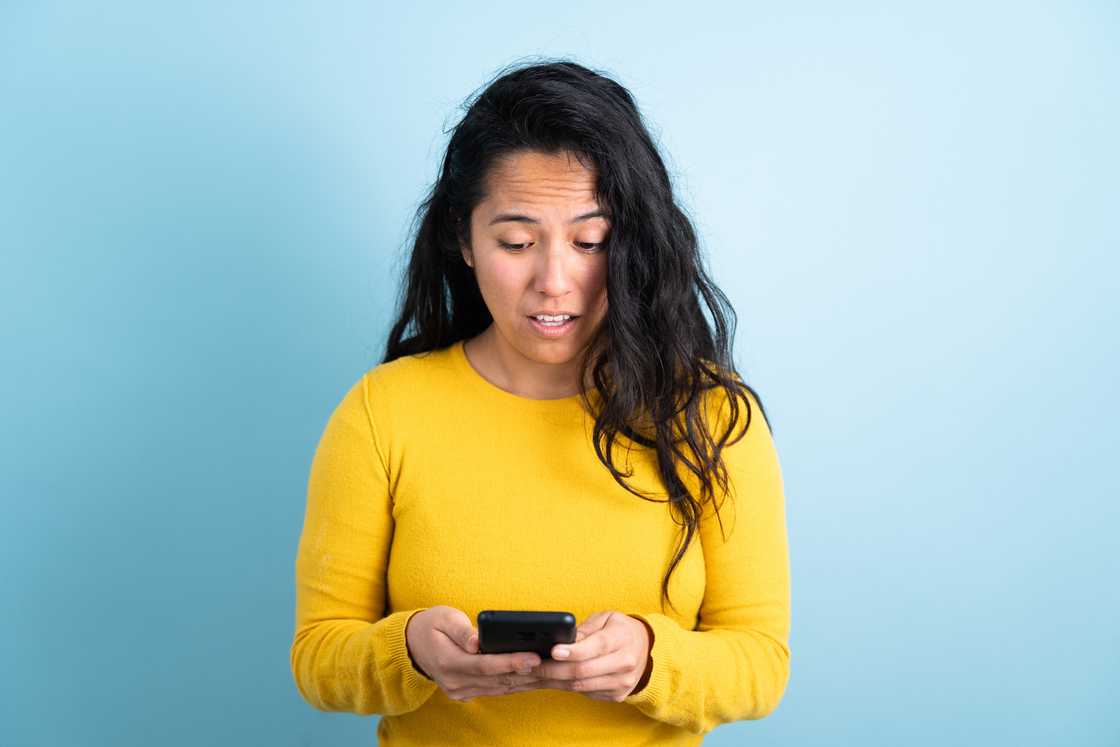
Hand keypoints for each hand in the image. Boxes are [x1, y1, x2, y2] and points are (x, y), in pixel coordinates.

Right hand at [405, 605, 542, 702]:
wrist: (411, 645)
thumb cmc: (431, 625)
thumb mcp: (443, 618)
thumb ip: (461, 630)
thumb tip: (477, 642)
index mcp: (448, 662)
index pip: (486, 665)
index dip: (511, 662)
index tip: (534, 657)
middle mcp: (455, 682)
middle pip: (497, 679)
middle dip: (527, 672)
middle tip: (554, 665)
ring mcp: (460, 691)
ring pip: (499, 688)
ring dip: (526, 681)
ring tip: (551, 672)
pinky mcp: (465, 693)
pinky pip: (495, 690)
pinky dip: (515, 684)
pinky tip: (534, 678)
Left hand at [527, 610, 653, 701]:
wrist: (646, 649)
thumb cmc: (620, 629)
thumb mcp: (606, 618)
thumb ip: (585, 629)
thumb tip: (563, 639)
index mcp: (622, 638)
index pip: (595, 647)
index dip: (573, 651)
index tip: (553, 651)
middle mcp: (625, 663)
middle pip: (584, 671)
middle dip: (554, 669)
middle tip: (531, 666)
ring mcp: (622, 682)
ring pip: (581, 686)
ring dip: (555, 682)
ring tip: (535, 674)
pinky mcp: (616, 695)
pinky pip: (586, 693)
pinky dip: (566, 687)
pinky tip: (551, 681)